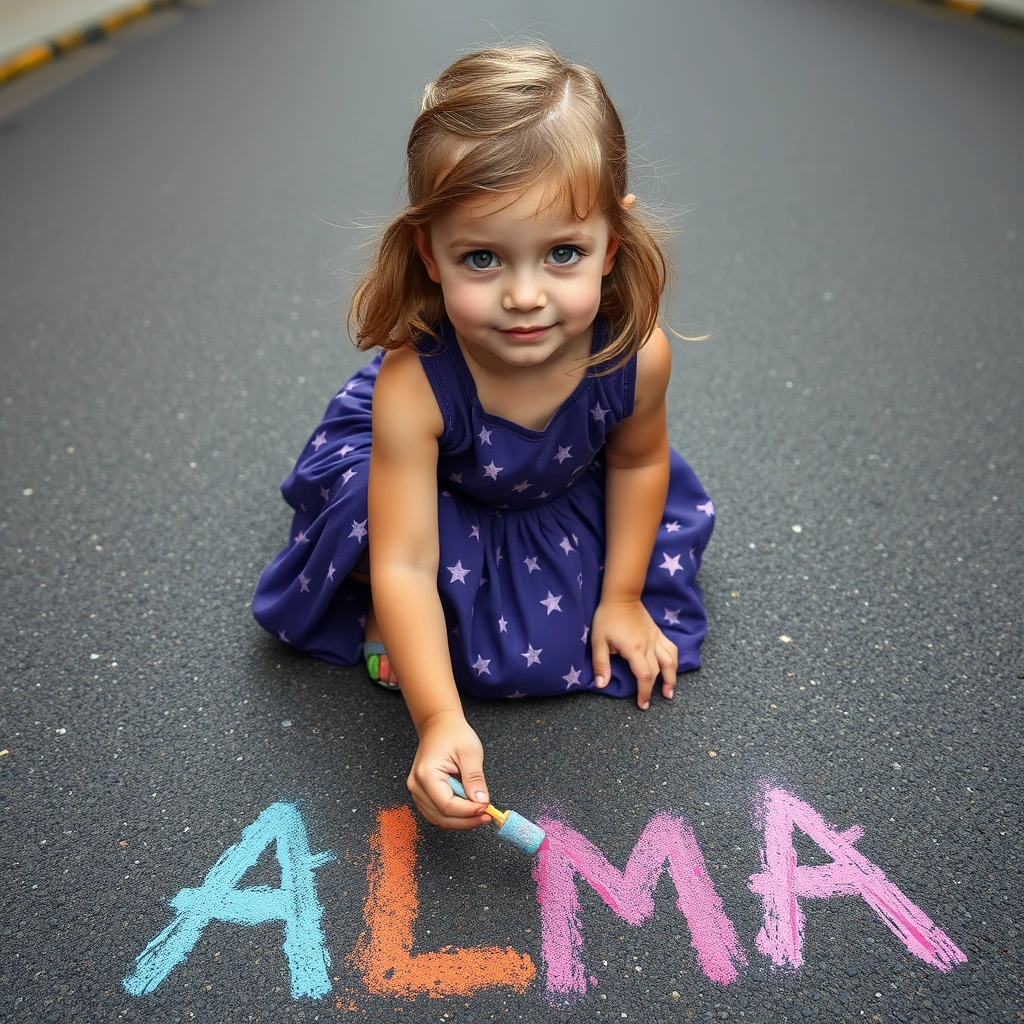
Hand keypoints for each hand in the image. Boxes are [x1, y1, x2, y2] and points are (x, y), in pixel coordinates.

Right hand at [407, 710, 490, 829]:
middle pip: (441, 816)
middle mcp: (417, 785)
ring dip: (460, 821)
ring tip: (480, 814)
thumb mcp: (470, 753)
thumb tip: (481, 802)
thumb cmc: (453, 734)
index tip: (486, 808)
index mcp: (427, 774)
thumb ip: (475, 779)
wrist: (439, 725)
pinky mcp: (422, 793)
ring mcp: (417, 790)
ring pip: (438, 818)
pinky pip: (436, 812)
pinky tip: (468, 811)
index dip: (468, 811)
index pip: (447, 805)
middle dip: (466, 820)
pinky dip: (453, 816)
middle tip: (486, 816)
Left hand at [590, 600, 677, 709]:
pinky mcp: (658, 633)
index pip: (644, 676)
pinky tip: (672, 669)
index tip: (642, 705)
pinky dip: (674, 661)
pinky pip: (671, 649)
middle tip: (651, 703)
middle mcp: (649, 646)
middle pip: (657, 672)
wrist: (621, 597)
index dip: (644, 692)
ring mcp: (656, 639)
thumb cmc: (607, 618)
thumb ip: (601, 664)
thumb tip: (601, 685)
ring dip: (672, 678)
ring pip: (671, 661)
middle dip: (656, 689)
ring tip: (669, 691)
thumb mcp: (598, 641)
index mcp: (634, 649)